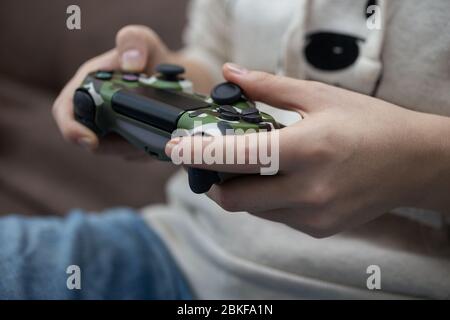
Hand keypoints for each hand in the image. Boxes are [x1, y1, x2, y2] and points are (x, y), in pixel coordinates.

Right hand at [52, 25, 169, 153]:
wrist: (174, 76)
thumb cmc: (150, 56)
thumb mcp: (144, 40)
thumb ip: (134, 41)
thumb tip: (131, 64)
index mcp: (87, 84)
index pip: (66, 111)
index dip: (71, 129)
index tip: (90, 141)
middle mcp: (95, 109)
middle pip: (91, 140)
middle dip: (114, 145)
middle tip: (139, 141)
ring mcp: (111, 128)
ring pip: (114, 151)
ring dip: (133, 148)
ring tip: (155, 134)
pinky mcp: (127, 141)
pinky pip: (132, 154)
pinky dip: (145, 150)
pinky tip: (160, 138)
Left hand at [166, 63, 449, 237]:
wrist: (413, 163)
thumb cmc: (369, 124)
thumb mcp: (319, 97)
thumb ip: (268, 88)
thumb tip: (231, 74)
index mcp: (305, 151)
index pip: (235, 159)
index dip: (198, 156)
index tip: (174, 150)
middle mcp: (307, 191)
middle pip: (233, 200)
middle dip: (214, 182)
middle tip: (212, 162)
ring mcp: (313, 216)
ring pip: (253, 210)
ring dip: (241, 190)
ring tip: (253, 166)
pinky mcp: (319, 230)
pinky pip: (275, 217)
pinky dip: (266, 200)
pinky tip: (281, 180)